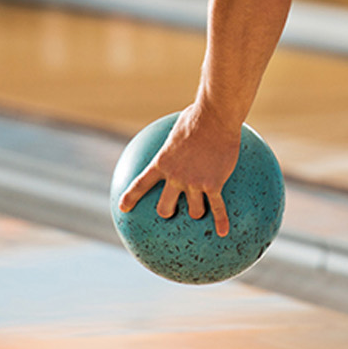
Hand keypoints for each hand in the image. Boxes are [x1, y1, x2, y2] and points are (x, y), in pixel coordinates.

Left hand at [117, 106, 241, 236]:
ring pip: (193, 211)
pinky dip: (221, 221)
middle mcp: (175, 177)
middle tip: (172, 211)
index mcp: (162, 162)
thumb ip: (176, 139)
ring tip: (201, 211)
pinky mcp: (213, 184)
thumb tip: (181, 134)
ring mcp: (194, 183)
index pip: (141, 183)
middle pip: (164, 208)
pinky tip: (223, 232)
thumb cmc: (198, 116)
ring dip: (196, 212)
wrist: (216, 117)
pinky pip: (217, 208)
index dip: (131, 197)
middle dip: (167, 212)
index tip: (124, 208)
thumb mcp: (178, 126)